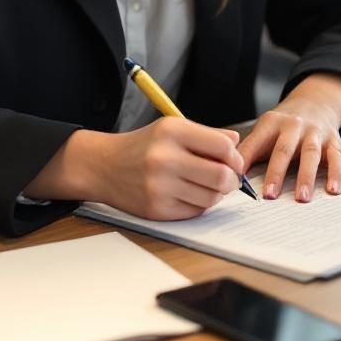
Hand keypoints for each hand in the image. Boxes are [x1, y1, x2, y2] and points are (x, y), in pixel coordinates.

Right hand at [99, 118, 245, 220]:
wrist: (104, 166)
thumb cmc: (143, 146)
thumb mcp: (171, 128)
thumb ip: (207, 135)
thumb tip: (237, 143)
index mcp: (172, 131)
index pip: (223, 147)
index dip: (235, 158)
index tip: (234, 162)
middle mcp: (164, 158)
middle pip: (221, 176)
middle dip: (232, 180)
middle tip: (229, 179)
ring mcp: (159, 186)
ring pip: (211, 198)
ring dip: (216, 194)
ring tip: (206, 185)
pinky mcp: (156, 209)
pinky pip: (195, 211)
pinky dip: (199, 204)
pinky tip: (189, 193)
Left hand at [236, 73, 340, 202]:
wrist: (312, 104)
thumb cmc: (281, 126)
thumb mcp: (262, 131)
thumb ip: (248, 152)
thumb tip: (231, 175)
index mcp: (275, 124)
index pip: (268, 148)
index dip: (268, 171)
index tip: (265, 194)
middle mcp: (298, 127)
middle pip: (295, 151)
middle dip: (295, 175)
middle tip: (295, 198)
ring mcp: (318, 134)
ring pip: (321, 153)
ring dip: (327, 173)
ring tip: (329, 193)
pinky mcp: (335, 142)